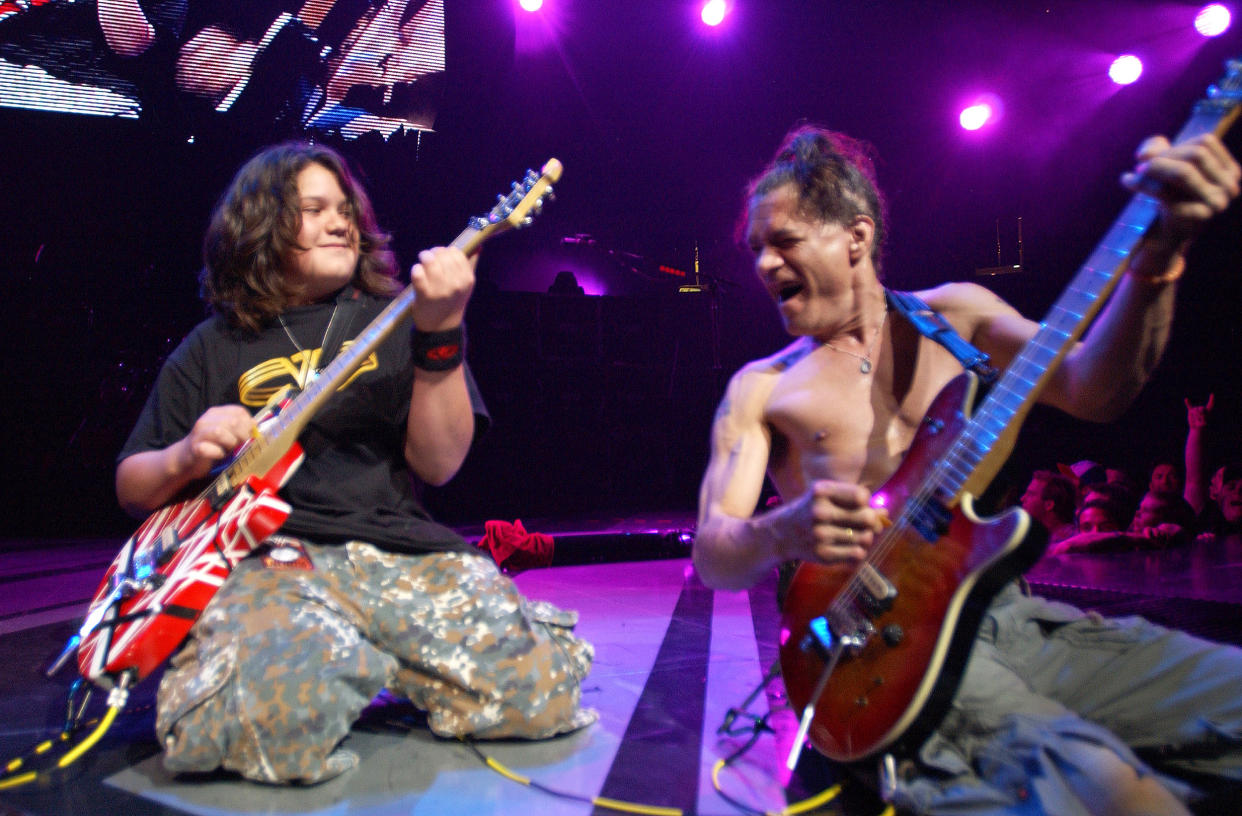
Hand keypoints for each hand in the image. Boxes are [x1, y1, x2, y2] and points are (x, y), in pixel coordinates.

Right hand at [179, 405, 254, 478]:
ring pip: (220, 432)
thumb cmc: (211, 445)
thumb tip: (254, 423)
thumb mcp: (228, 433)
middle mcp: (206, 420)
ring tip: (229, 449)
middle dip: (242, 435)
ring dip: (230, 443)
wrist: (186, 459)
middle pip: (233, 421)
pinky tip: (219, 455)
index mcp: (216, 413)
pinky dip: (219, 454)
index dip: (248, 424)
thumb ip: (240, 426)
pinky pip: (211, 449)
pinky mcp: (195, 448)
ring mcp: (198, 433)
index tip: (248, 434)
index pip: (239, 411)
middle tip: (240, 444)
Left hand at [410, 246, 474, 331]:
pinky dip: (416, 270)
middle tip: (429, 258)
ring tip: (422, 263)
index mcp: (467, 279)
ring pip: (429, 261)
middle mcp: (456, 284)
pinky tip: (417, 272)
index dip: (446, 251)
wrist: (441, 326)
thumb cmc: (452, 301)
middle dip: (433, 253)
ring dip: (424, 258)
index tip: (441, 257)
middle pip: (442, 254)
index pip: (456, 253)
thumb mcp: (465, 285)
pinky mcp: (424, 295)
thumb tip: (477, 246)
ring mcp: (440, 290)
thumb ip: (470, 265)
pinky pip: (417, 273)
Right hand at [780, 479, 884, 564]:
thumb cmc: (812, 509)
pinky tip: (849, 545)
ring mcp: (820, 534)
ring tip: (855, 534)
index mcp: (821, 491)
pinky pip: (858, 553)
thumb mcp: (828, 496)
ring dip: (865, 536)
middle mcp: (819, 512)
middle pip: (867, 518)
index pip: (862, 496)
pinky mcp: (823, 554)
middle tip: (864, 523)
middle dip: (871, 521)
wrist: (783, 533)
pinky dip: (858, 550)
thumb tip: (884, 515)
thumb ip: (855, 502)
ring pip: (865, 537)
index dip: (865, 501)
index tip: (857, 505)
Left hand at [1122, 134, 1240, 248]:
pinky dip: (1143, 185)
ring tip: (1133, 173)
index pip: (1205, 143)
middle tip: (1140, 165)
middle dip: (1165, 156)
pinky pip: (1165, 192)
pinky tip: (1128, 182)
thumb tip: (1144, 155)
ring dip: (1154, 168)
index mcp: (1230, 171)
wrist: (1166, 236)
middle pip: (1196, 155)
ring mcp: (1216, 203)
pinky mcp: (1196, 217)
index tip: (1152, 156)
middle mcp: (1229, 187)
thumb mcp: (1165, 165)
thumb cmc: (1169, 195)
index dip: (1177, 145)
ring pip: (1183, 172)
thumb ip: (1155, 148)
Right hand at [1185, 393, 1214, 428]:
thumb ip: (1200, 416)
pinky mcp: (1191, 411)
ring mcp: (1196, 410)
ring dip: (1196, 416)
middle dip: (1201, 414)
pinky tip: (1186, 399)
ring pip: (1195, 410)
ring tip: (1196, 420)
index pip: (1210, 404)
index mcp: (1208, 411)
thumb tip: (1194, 412)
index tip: (1212, 394)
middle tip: (1201, 420)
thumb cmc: (1202, 426)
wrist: (1196, 429)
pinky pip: (1189, 406)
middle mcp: (1202, 409)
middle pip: (1201, 408)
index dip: (1212, 399)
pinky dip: (1187, 403)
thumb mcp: (1204, 422)